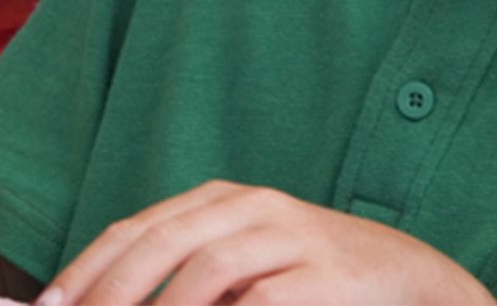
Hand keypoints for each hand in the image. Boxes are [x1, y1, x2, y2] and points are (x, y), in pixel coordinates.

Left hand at [41, 183, 492, 305]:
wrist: (411, 277)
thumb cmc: (310, 277)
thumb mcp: (243, 264)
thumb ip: (184, 279)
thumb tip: (110, 305)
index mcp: (218, 201)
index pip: (134, 230)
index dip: (86, 270)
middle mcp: (248, 208)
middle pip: (159, 245)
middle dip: (110, 293)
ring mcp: (288, 236)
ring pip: (203, 270)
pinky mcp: (323, 273)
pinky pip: (261, 300)